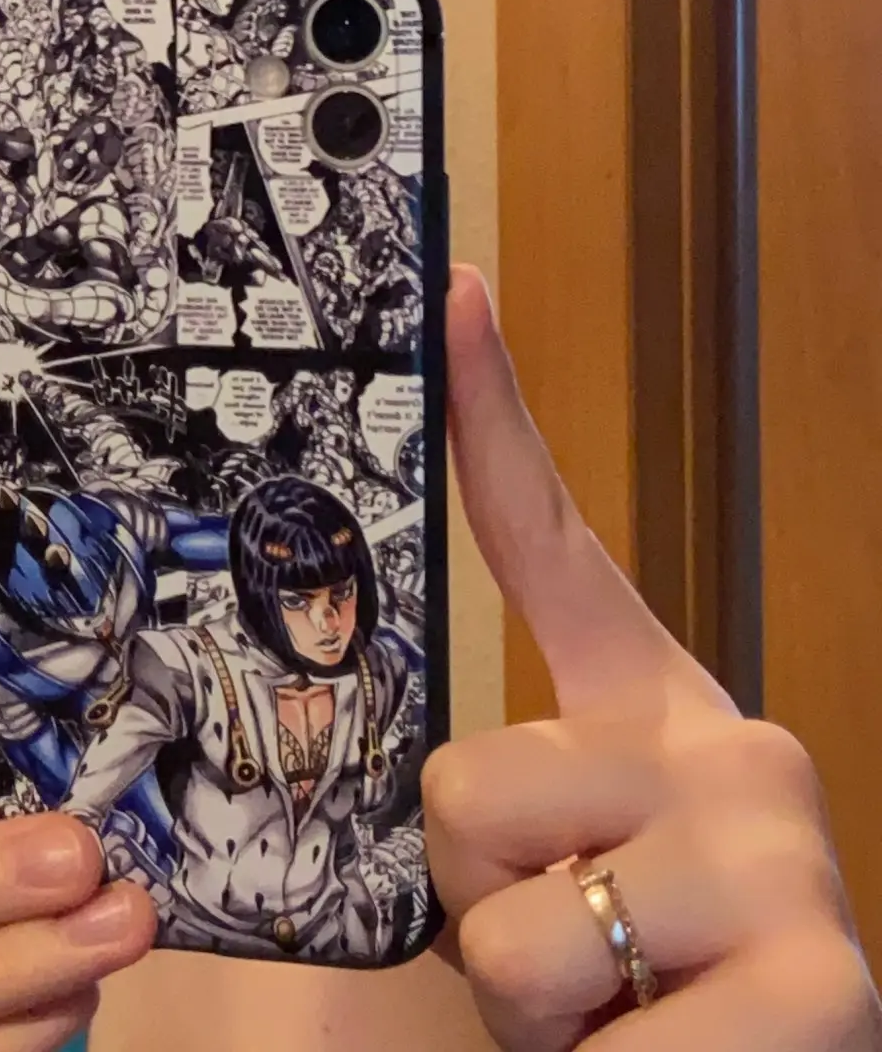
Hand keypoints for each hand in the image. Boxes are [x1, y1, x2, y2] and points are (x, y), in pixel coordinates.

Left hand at [425, 267, 879, 1049]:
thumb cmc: (652, 994)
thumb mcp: (565, 878)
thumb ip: (511, 804)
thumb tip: (443, 781)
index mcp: (657, 716)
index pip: (554, 543)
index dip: (489, 412)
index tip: (451, 289)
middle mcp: (734, 748)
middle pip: (464, 787)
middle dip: (481, 905)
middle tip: (582, 965)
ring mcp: (782, 853)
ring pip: (505, 924)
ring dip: (534, 1013)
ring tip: (627, 1023)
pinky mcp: (821, 981)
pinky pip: (593, 1036)